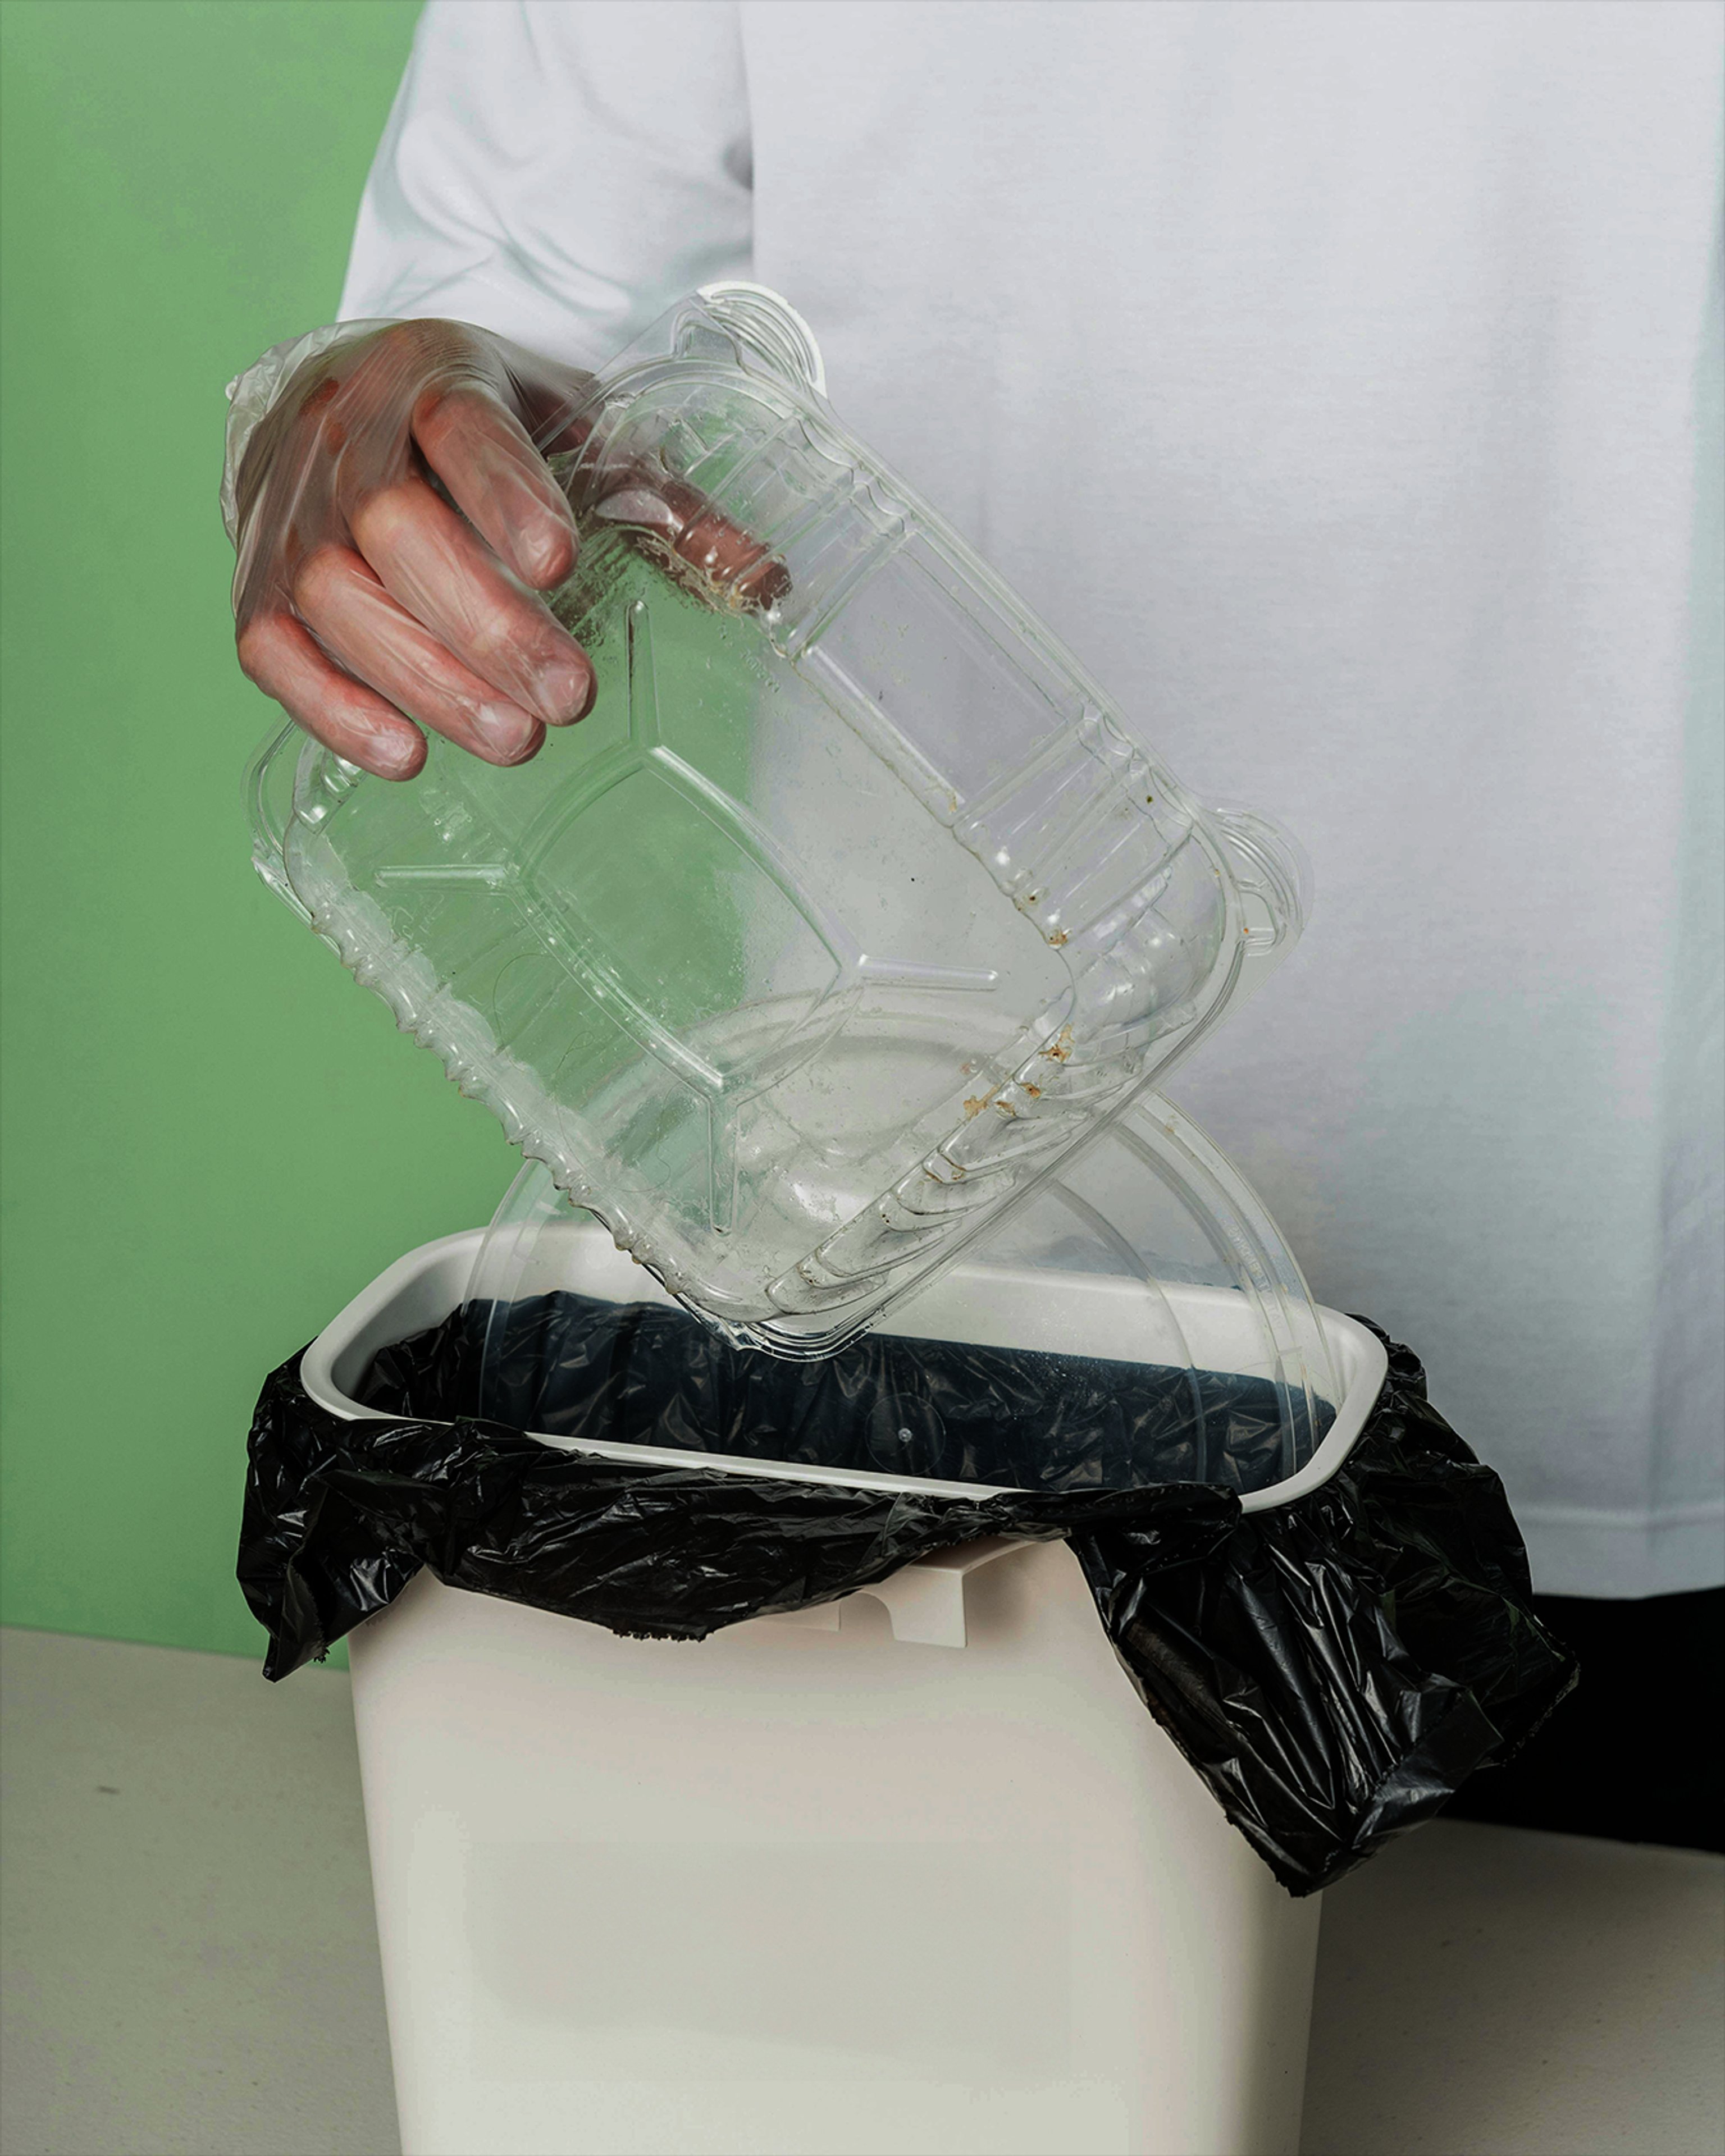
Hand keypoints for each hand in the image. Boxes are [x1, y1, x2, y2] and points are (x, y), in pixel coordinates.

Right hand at [232, 316, 792, 778]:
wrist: (345, 404)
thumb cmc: (479, 432)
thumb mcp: (575, 435)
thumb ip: (663, 505)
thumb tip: (764, 582)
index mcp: (435, 377)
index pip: (460, 427)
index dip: (503, 495)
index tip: (558, 561)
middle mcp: (343, 433)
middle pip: (393, 525)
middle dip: (484, 622)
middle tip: (567, 701)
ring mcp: (286, 508)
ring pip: (330, 594)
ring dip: (424, 678)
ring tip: (514, 743)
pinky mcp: (253, 577)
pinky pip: (269, 646)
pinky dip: (331, 707)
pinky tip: (404, 756)